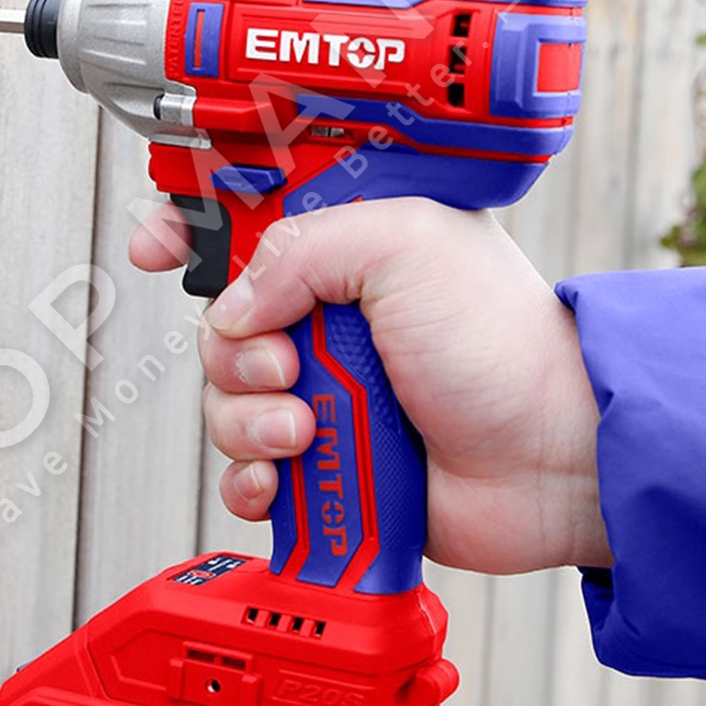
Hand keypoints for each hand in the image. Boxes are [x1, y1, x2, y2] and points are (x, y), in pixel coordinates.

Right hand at [130, 197, 611, 574]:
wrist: (552, 457)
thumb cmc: (501, 342)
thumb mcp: (404, 246)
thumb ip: (302, 251)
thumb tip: (235, 307)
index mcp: (344, 252)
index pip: (241, 226)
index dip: (186, 233)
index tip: (153, 251)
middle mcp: (326, 321)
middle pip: (219, 328)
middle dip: (237, 355)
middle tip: (290, 370)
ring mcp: (323, 393)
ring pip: (225, 404)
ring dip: (251, 422)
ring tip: (309, 430)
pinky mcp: (324, 461)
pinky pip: (246, 472)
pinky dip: (252, 480)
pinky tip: (283, 477)